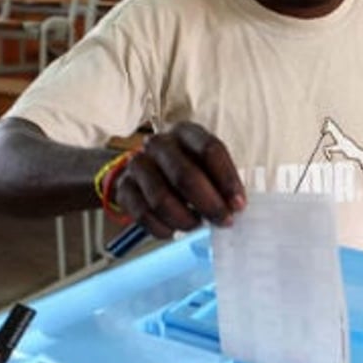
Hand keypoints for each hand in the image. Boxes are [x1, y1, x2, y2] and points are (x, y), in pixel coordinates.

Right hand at [111, 122, 245, 237]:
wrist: (149, 169)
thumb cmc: (188, 167)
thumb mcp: (208, 165)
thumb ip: (222, 182)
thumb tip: (234, 207)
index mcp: (186, 132)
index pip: (209, 149)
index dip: (227, 180)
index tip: (238, 205)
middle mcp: (159, 144)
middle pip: (184, 175)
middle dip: (209, 204)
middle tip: (223, 221)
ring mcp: (138, 164)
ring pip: (161, 198)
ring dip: (185, 219)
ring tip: (197, 225)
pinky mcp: (124, 187)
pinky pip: (143, 214)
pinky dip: (162, 228)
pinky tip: (174, 230)